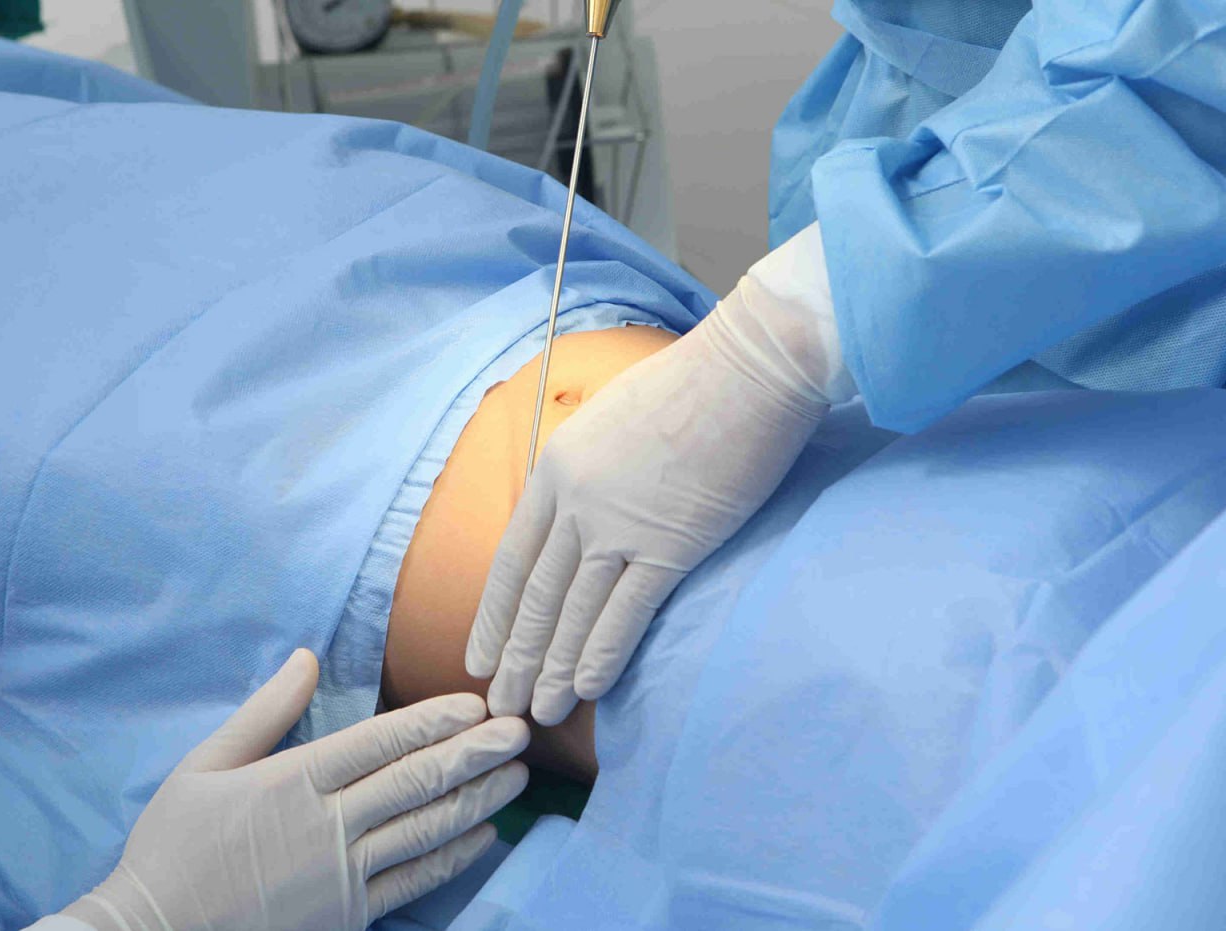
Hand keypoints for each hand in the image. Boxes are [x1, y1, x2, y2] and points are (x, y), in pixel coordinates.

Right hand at [62, 649, 528, 930]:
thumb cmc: (173, 848)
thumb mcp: (205, 767)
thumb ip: (265, 712)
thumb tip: (306, 658)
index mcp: (293, 781)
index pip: (380, 741)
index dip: (433, 720)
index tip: (475, 703)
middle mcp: (326, 825)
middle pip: (416, 780)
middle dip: (475, 752)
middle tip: (521, 730)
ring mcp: (340, 875)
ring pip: (425, 828)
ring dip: (478, 798)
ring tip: (517, 776)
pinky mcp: (348, 916)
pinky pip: (413, 880)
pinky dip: (453, 857)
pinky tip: (485, 836)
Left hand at [466, 224, 846, 725]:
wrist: (746, 370)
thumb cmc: (690, 384)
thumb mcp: (611, 416)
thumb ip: (589, 467)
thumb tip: (586, 502)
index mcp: (557, 469)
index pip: (514, 559)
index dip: (495, 615)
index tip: (482, 655)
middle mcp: (576, 503)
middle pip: (536, 595)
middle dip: (516, 656)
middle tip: (499, 703)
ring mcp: (620, 527)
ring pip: (572, 612)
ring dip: (552, 669)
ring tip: (537, 713)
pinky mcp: (670, 546)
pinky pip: (625, 613)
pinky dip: (601, 655)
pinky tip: (586, 690)